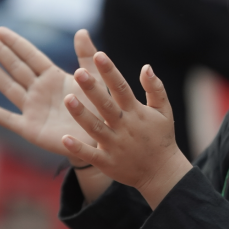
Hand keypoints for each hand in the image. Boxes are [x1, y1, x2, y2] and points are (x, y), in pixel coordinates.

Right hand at [0, 27, 100, 157]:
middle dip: (0, 52)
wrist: (100, 139)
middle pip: (16, 67)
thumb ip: (87, 57)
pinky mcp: (30, 129)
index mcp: (53, 77)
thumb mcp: (95, 79)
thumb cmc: (98, 108)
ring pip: (9, 87)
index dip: (15, 43)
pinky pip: (8, 119)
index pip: (31, 56)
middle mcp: (39, 90)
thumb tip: (81, 31)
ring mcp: (33, 109)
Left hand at [61, 52, 191, 208]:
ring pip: (95, 128)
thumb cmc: (161, 137)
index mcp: (136, 112)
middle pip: (106, 105)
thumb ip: (155, 89)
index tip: (99, 55)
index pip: (121, 88)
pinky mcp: (108, 162)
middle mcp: (124, 127)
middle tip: (79, 71)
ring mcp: (115, 145)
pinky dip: (78, 148)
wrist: (162, 173)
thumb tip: (146, 67)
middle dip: (92, 88)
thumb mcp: (164, 111)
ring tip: (67, 99)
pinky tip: (64, 138)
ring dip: (81, 114)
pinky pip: (91, 155)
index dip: (110, 71)